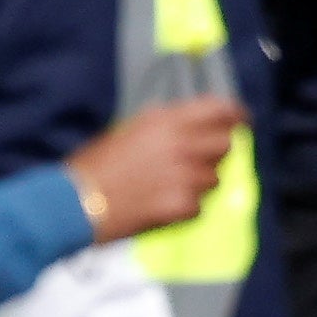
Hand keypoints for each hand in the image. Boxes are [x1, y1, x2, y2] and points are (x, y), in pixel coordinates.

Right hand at [70, 94, 241, 241]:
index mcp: (167, 120)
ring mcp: (184, 177)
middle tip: (202, 158)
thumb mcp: (129, 129)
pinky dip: (186, 206)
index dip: (236, 114)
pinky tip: (162, 204)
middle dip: (218, 151)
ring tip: (170, 185)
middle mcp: (181, 145)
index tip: (241, 120)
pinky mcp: (182, 207)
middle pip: (226, 144)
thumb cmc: (96, 165)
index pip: (220, 110)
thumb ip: (164, 125)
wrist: (75, 202)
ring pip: (214, 178)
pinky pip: (199, 205)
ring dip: (200, 181)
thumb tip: (190, 124)